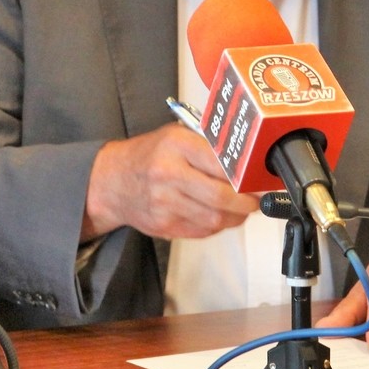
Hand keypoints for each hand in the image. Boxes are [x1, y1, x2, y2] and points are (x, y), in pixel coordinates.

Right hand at [83, 123, 257, 240]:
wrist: (111, 181)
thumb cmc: (148, 156)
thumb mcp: (176, 136)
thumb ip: (208, 146)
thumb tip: (246, 161)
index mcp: (175, 146)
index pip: (221, 163)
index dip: (245, 176)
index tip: (257, 179)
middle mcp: (168, 174)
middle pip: (221, 197)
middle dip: (246, 202)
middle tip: (255, 200)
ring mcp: (164, 203)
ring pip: (215, 219)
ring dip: (235, 217)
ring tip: (239, 208)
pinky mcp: (164, 226)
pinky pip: (202, 231)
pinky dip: (216, 225)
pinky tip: (216, 215)